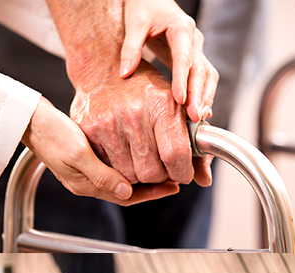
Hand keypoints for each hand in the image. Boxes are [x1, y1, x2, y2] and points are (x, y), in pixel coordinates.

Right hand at [23, 97, 180, 204]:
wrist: (29, 119)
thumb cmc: (50, 133)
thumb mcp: (77, 154)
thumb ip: (101, 174)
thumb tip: (126, 192)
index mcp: (86, 184)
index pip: (127, 197)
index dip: (152, 193)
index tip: (174, 185)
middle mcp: (88, 180)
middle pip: (128, 190)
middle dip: (152, 184)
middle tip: (176, 174)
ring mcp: (86, 169)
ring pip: (123, 177)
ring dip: (143, 173)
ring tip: (164, 163)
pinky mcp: (85, 157)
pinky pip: (114, 165)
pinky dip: (130, 161)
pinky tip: (141, 151)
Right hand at [70, 60, 211, 187]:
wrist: (103, 70)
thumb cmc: (143, 89)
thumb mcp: (174, 104)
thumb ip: (193, 142)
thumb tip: (204, 180)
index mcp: (161, 104)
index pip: (176, 154)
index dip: (182, 172)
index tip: (183, 174)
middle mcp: (134, 114)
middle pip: (152, 172)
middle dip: (161, 177)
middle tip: (161, 167)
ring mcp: (109, 124)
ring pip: (129, 175)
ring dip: (139, 176)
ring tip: (141, 160)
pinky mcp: (89, 131)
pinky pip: (108, 168)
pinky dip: (118, 170)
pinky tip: (123, 156)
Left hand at [119, 0, 218, 121]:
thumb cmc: (143, 7)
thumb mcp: (134, 23)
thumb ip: (130, 47)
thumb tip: (124, 74)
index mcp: (181, 29)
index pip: (184, 58)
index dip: (183, 80)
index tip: (180, 100)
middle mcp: (193, 40)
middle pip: (201, 70)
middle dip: (199, 95)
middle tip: (195, 117)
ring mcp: (195, 49)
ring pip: (207, 75)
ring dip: (205, 96)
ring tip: (200, 119)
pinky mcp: (191, 58)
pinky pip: (202, 77)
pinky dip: (202, 94)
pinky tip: (198, 111)